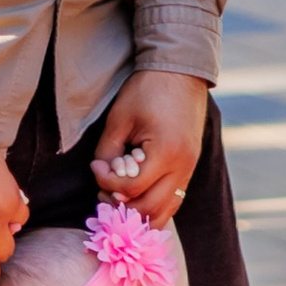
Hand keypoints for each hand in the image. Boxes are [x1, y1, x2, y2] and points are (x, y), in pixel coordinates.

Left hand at [92, 69, 206, 225]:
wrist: (181, 72)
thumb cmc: (147, 91)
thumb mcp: (120, 119)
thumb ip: (108, 152)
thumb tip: (102, 175)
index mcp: (165, 152)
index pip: (130, 189)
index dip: (106, 182)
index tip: (95, 165)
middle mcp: (182, 167)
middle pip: (148, 208)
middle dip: (120, 205)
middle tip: (102, 189)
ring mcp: (189, 170)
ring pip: (164, 212)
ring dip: (138, 212)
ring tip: (117, 197)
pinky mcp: (189, 169)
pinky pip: (173, 201)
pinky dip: (153, 207)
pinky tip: (135, 197)